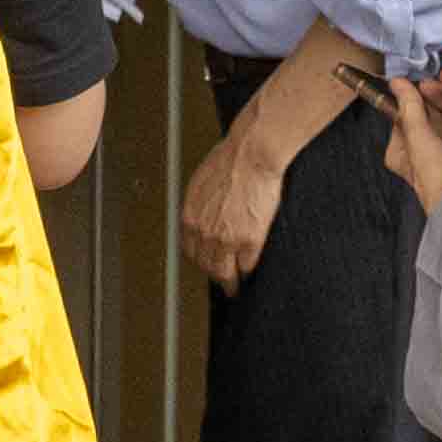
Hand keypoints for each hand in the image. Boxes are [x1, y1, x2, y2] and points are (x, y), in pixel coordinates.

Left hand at [179, 117, 294, 284]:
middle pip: (206, 266)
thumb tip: (203, 215)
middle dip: (214, 275)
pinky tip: (251, 270)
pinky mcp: (249, 241)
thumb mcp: (201, 182)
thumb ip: (200, 205)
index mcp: (190, 217)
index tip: (207, 263)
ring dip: (230, 282)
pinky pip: (247, 265)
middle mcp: (204, 232)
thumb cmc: (230, 159)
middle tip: (223, 281)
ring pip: (224, 272)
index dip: (200, 259)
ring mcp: (226, 239)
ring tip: (235, 287)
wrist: (251, 154)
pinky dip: (249, 270)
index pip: (190, 250)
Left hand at [381, 64, 441, 214]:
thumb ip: (409, 111)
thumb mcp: (420, 141)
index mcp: (400, 152)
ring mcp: (439, 153)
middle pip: (424, 116)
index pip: (404, 114)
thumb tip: (397, 83)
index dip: (413, 98)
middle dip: (435, 102)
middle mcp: (417, 152)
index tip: (426, 82)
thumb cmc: (437, 181)